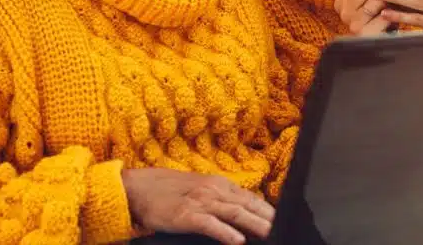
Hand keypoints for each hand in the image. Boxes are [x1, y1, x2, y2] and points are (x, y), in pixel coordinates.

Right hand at [122, 167, 273, 243]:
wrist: (137, 189)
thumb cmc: (167, 191)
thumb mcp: (198, 190)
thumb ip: (220, 199)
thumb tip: (243, 213)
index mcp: (218, 184)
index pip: (250, 198)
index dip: (268, 210)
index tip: (282, 221)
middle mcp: (213, 190)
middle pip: (247, 205)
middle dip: (268, 218)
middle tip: (285, 229)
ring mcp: (200, 202)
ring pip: (234, 213)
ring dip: (255, 224)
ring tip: (270, 233)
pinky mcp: (186, 215)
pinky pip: (210, 224)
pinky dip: (225, 232)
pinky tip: (238, 241)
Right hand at [333, 0, 390, 34]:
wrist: (378, 46)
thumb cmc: (374, 18)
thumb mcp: (362, 0)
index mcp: (340, 2)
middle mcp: (344, 13)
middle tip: (383, 0)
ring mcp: (355, 25)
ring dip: (387, 3)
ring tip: (388, 9)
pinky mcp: (368, 34)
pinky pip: (385, 15)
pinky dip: (392, 15)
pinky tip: (391, 19)